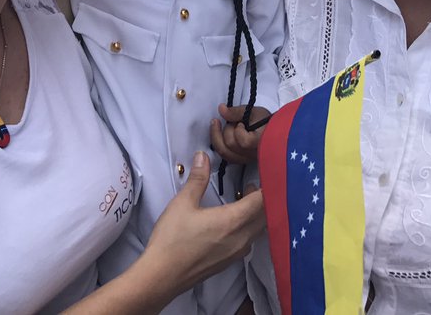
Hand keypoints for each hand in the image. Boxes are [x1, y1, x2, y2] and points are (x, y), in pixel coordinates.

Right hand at [141, 151, 265, 291]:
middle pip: (265, 216)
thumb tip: (203, 155)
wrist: (162, 276)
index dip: (268, 186)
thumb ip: (197, 179)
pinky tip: (236, 222)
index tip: (265, 173)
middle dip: (264, 198)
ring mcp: (237, 252)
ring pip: (259, 229)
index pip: (263, 201)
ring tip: (245, 199)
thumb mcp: (183, 203)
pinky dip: (250, 227)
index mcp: (233, 220)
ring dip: (258, 214)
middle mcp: (242, 237)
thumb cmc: (172, 238)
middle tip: (253, 183)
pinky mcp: (230, 261)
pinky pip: (250, 240)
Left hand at [211, 104, 270, 164]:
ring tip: (223, 127)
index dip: (238, 130)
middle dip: (227, 131)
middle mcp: (253, 154)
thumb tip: (222, 109)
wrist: (274, 131)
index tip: (241, 123)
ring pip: (226, 154)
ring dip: (220, 138)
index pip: (243, 142)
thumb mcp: (254, 112)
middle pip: (230, 146)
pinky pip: (227, 158)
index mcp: (259, 142)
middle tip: (231, 122)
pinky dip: (221, 146)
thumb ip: (236, 112)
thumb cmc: (268, 122)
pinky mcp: (243, 161)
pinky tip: (222, 137)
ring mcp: (247, 159)